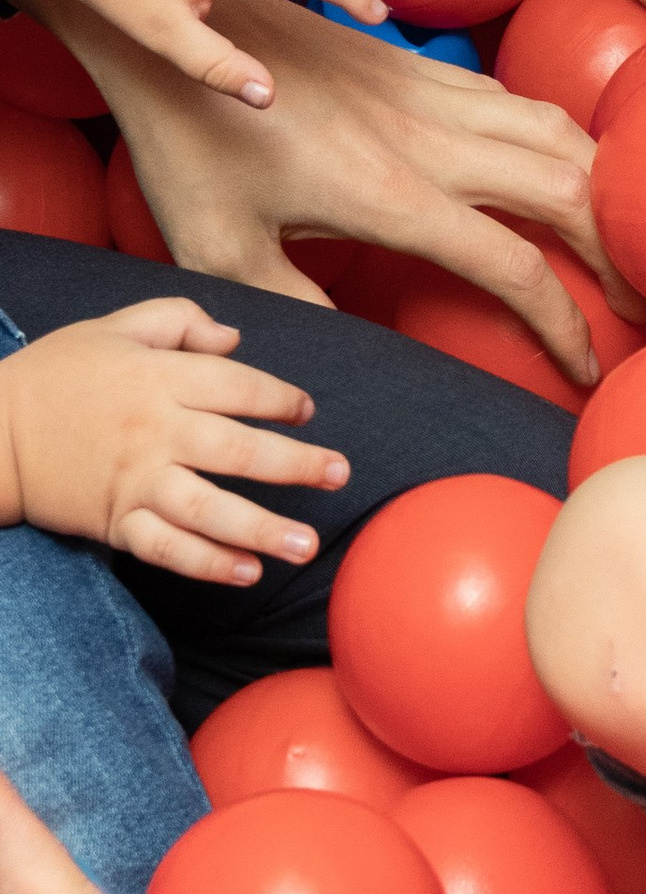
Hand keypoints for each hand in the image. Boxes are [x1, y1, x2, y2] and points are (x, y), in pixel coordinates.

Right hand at [0, 301, 349, 585]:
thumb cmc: (58, 374)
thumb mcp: (113, 327)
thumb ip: (178, 320)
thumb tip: (235, 338)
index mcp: (157, 378)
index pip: (237, 387)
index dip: (279, 398)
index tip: (306, 412)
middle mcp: (154, 431)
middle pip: (237, 450)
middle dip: (295, 465)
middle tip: (340, 475)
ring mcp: (136, 481)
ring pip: (209, 509)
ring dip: (262, 529)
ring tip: (306, 547)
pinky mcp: (116, 521)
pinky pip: (167, 547)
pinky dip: (207, 564)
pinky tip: (247, 573)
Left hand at [75, 0, 634, 385]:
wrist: (174, 18)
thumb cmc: (187, 138)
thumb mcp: (219, 247)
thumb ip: (296, 305)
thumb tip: (352, 351)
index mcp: (389, 196)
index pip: (515, 268)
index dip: (565, 323)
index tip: (585, 366)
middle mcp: (426, 141)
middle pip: (570, 189)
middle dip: (622, 252)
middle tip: (639, 301)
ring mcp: (427, 95)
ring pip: (558, 131)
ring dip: (605, 185)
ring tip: (620, 235)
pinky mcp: (414, 67)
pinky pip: (516, 99)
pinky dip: (561, 137)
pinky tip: (559, 167)